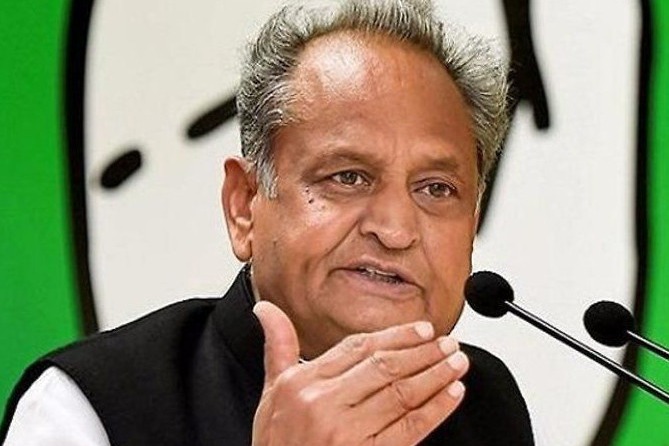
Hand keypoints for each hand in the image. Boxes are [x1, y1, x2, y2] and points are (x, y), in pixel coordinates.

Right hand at [252, 301, 468, 445]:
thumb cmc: (279, 444)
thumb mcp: (271, 394)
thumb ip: (278, 347)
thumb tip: (266, 310)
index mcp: (304, 383)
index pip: (358, 348)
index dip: (395, 335)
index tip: (420, 329)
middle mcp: (325, 404)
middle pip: (384, 366)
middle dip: (423, 351)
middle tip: (447, 342)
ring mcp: (348, 433)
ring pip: (402, 393)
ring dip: (436, 375)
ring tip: (457, 362)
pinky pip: (410, 428)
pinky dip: (436, 409)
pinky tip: (452, 394)